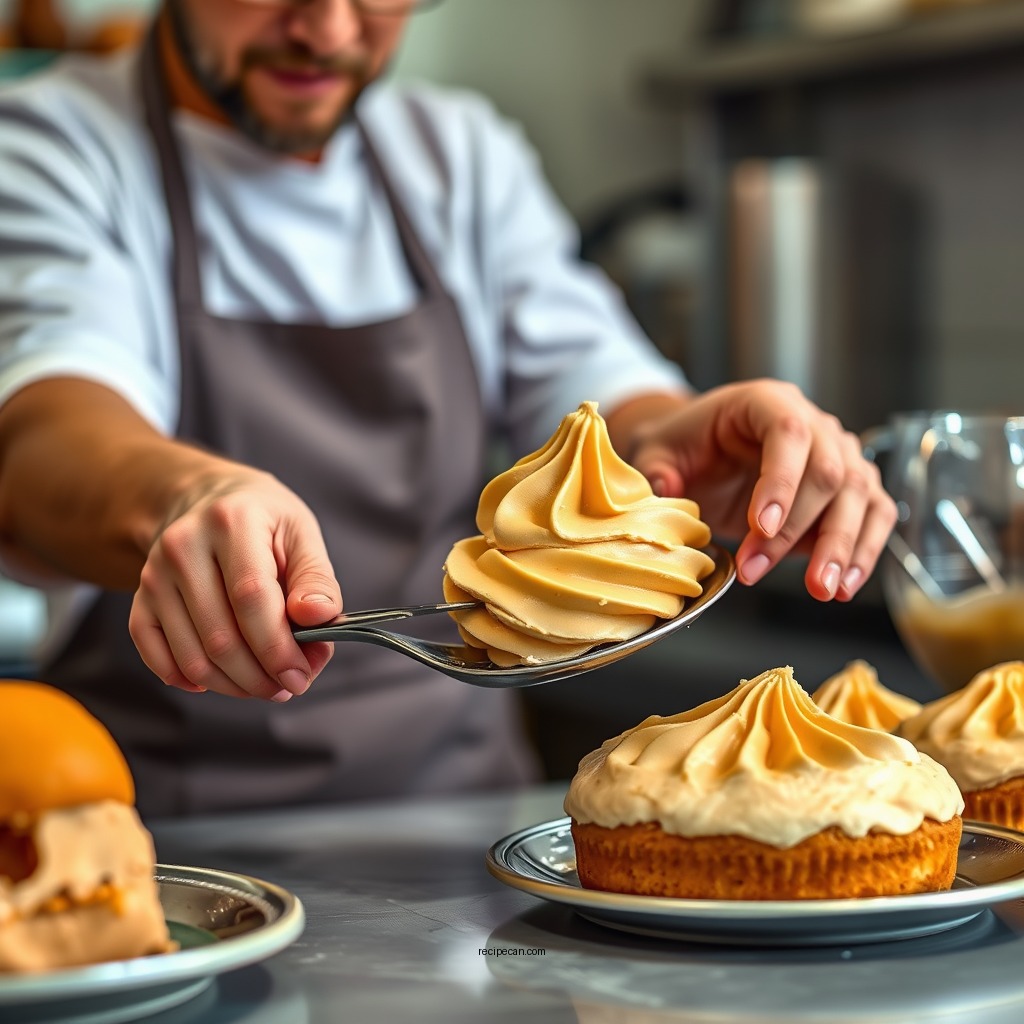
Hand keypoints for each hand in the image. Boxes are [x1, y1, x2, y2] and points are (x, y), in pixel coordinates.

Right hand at [128, 468, 340, 699]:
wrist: (207, 500)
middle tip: (289, 686)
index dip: (277, 647)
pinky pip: (155, 654)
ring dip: (233, 686)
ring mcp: (155, 574)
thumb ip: (315, 578)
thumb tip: (317, 617)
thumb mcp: (301, 534)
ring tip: (265, 684)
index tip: (301, 675)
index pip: (251, 598)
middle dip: (260, 676)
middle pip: (220, 637)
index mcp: (232, 521)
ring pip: (191, 656)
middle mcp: (184, 546)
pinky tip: (221, 680)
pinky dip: (189, 680)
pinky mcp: (141, 597)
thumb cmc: (263, 521)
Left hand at [628, 380, 896, 601]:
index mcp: (765, 402)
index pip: (788, 433)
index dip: (781, 481)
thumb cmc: (686, 446)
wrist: (704, 453)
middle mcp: (814, 423)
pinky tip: (843, 587)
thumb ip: (657, 469)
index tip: (760, 527)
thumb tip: (665, 490)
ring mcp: (840, 454)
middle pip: (829, 472)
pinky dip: (863, 552)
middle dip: (797, 529)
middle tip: (759, 570)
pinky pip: (874, 516)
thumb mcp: (658, 451)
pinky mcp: (851, 489)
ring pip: (859, 497)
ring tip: (820, 590)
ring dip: (840, 548)